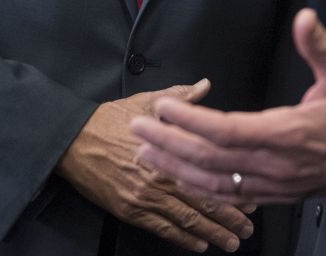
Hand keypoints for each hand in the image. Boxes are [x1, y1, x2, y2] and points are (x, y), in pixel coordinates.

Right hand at [57, 80, 253, 252]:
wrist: (74, 140)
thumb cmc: (110, 119)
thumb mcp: (147, 101)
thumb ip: (179, 97)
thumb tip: (203, 85)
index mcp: (168, 148)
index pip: (208, 172)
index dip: (231, 185)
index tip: (250, 193)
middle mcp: (160, 176)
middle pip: (203, 200)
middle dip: (229, 217)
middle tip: (248, 228)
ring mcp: (145, 196)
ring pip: (187, 219)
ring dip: (212, 232)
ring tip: (231, 242)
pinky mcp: (131, 210)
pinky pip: (163, 228)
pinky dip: (184, 239)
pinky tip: (199, 244)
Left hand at [131, 9, 325, 204]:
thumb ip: (321, 46)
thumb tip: (305, 17)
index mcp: (287, 134)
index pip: (227, 132)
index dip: (191, 122)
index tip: (163, 108)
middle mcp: (276, 165)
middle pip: (211, 161)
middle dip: (169, 145)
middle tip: (136, 129)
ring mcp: (275, 185)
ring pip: (216, 184)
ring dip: (176, 169)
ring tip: (145, 155)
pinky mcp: (277, 194)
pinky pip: (231, 197)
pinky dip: (200, 188)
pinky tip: (180, 178)